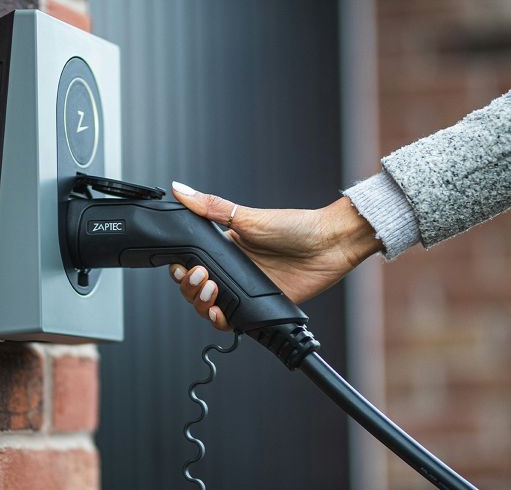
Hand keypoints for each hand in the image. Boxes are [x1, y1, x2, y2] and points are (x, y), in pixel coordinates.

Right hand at [168, 181, 381, 330]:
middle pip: (196, 289)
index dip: (181, 270)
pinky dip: (222, 321)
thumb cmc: (295, 226)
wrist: (328, 245)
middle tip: (202, 278)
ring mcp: (245, 290)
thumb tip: (181, 189)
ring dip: (202, 304)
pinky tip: (221, 314)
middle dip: (190, 288)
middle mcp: (232, 270)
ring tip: (211, 293)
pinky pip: (234, 321)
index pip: (191, 264)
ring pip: (210, 307)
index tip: (183, 268)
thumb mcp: (248, 216)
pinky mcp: (260, 307)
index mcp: (225, 248)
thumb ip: (211, 207)